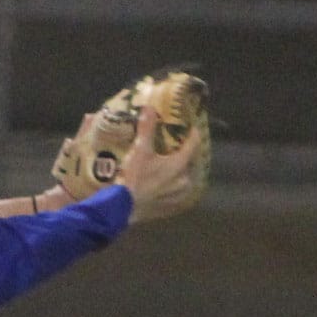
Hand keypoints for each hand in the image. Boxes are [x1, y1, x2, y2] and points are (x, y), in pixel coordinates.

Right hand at [114, 97, 204, 222]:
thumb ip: (146, 129)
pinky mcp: (171, 208)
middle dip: (186, 156)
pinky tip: (166, 188)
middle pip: (191, 164)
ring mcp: (178, 196)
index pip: (193, 145)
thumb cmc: (132, 177)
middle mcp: (184, 180)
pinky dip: (174, 190)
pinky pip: (178, 196)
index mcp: (179, 164)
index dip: (193, 134)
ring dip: (181, 174)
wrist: (122, 208)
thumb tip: (149, 108)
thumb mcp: (138, 150)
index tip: (192, 128)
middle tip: (179, 149)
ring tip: (172, 169)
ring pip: (186, 181)